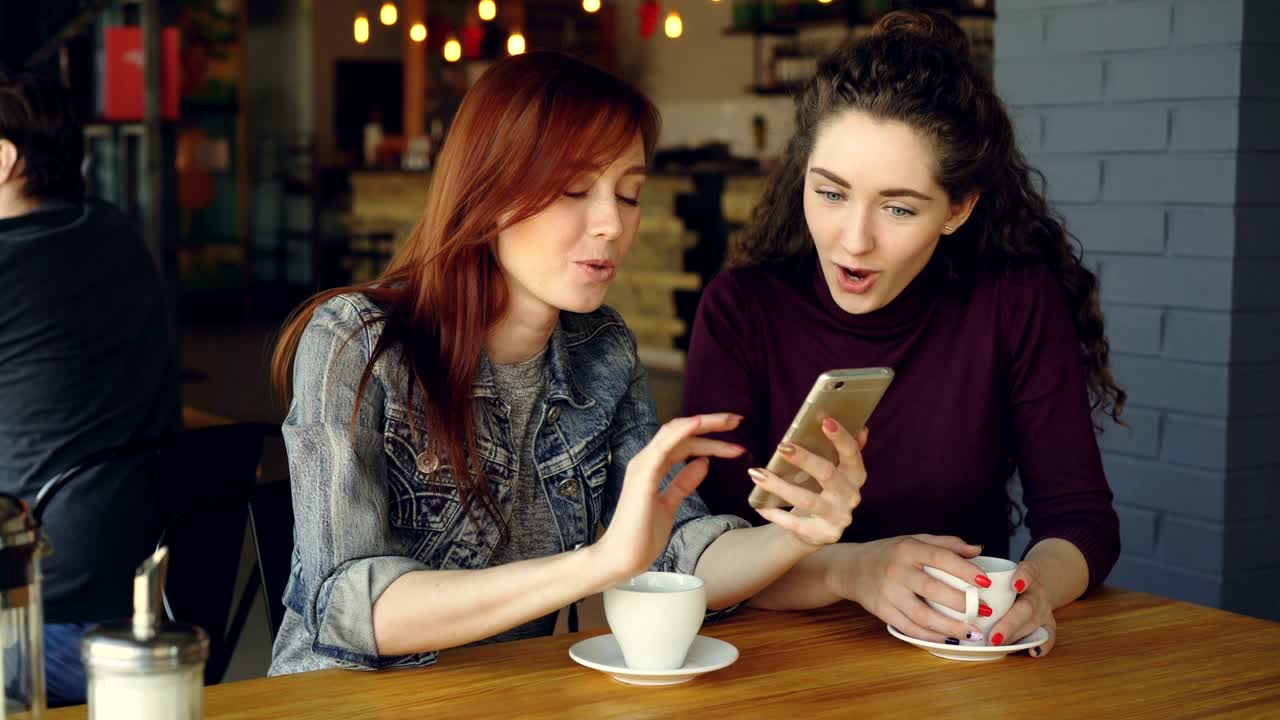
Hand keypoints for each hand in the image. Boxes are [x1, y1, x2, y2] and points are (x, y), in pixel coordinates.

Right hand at [595, 413, 745, 579]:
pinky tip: (698, 424)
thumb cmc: (641, 536)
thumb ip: (683, 483)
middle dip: (711, 425)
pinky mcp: (643, 477)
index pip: (683, 444)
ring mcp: (643, 467)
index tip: (735, 442)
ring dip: (703, 424)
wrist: (622, 558)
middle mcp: (646, 461)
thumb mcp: (670, 505)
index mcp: (652, 467)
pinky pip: (663, 448)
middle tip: (738, 420)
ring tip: (730, 422)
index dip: (709, 439)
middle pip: (681, 432)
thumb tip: (702, 463)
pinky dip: (681, 433)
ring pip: (675, 434)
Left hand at [750, 420, 868, 546]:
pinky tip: (759, 506)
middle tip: (782, 446)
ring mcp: (838, 517)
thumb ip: (846, 450)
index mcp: (855, 475)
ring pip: (807, 499)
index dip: (841, 438)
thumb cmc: (824, 490)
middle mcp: (851, 496)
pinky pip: (795, 524)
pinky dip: (776, 514)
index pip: (852, 454)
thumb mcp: (836, 470)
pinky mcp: (823, 534)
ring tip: (758, 474)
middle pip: (827, 474)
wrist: (820, 529)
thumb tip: (862, 428)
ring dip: (779, 486)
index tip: (825, 421)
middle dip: (804, 459)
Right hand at [827, 534, 988, 642]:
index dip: (965, 570)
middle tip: (986, 611)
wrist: (850, 568)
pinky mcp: (882, 611)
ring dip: (950, 627)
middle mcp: (897, 570)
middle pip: (933, 589)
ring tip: (973, 633)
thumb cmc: (888, 554)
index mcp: (908, 549)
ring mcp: (888, 593)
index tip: (985, 582)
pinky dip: (931, 636)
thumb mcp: (913, 540)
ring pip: (922, 615)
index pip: (940, 558)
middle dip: (962, 603)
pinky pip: (909, 628)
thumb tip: (978, 550)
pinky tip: (948, 639)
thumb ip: (946, 544)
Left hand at [986, 559, 1056, 656]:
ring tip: (996, 645)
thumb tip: (952, 570)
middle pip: (1027, 607)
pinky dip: (1042, 645)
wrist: (1032, 586)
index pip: (1029, 571)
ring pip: (1034, 624)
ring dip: (1015, 636)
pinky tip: (1031, 652)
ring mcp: (1045, 610)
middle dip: (1010, 623)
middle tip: (992, 636)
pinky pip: (1048, 637)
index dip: (1023, 578)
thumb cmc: (1006, 579)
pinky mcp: (1048, 625)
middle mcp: (1038, 592)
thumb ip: (980, 568)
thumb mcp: (999, 568)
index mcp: (1028, 574)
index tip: (1014, 586)